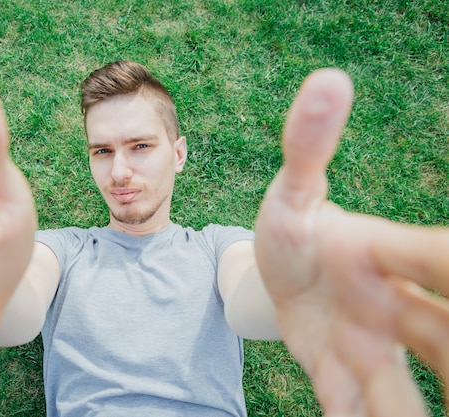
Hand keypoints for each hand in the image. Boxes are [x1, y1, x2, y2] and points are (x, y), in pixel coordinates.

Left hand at [255, 69, 447, 415]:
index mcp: (383, 254)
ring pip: (403, 391)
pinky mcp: (333, 375)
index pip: (436, 261)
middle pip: (442, 336)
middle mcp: (390, 307)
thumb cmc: (297, 227)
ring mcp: (365, 347)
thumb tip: (330, 78)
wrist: (276, 271)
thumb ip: (309, 143)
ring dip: (417, 412)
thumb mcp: (293, 188)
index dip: (448, 264)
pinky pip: (350, 409)